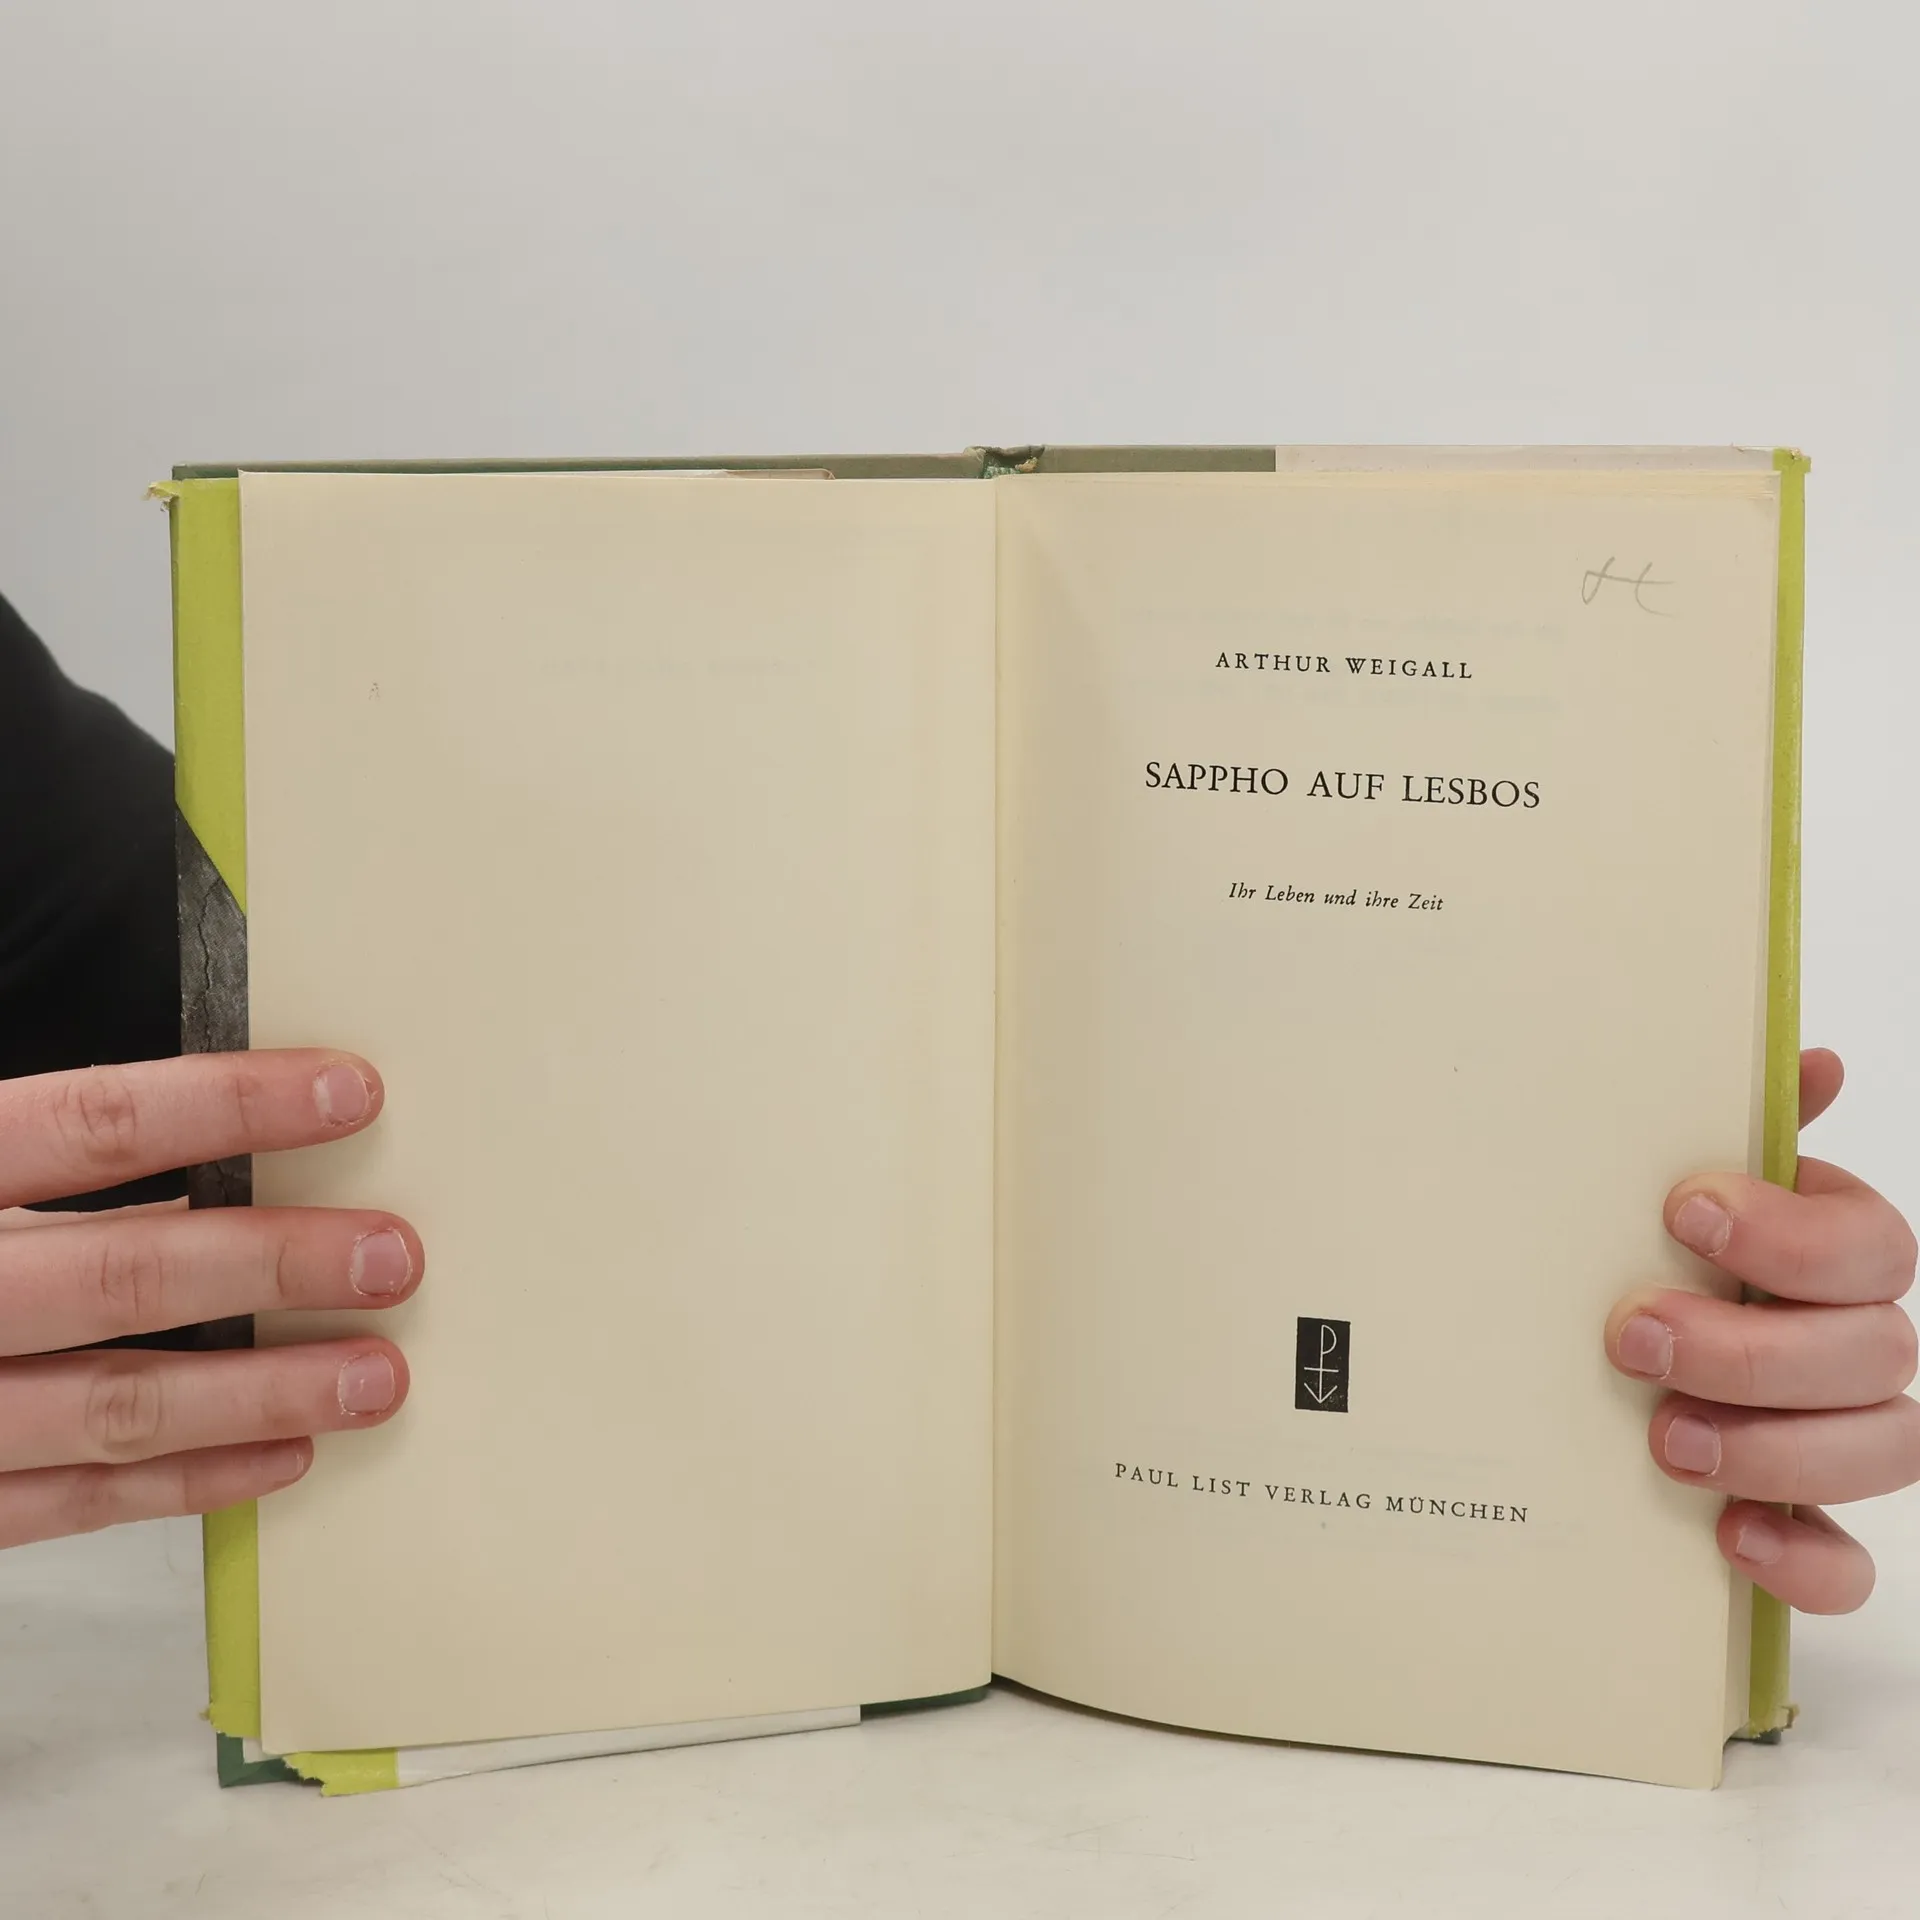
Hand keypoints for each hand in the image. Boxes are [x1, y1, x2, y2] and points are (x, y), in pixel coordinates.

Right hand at [0, 1051, 417, 1548]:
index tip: (350, 1091)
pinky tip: (284, 1457)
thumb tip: (225, 1162)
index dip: (227, 1105)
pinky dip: (186, 1483)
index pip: (92, 1122)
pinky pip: (70, 1505)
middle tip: (395, 1256)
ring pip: (110, 1405)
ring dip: (259, 1392)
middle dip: (271, 1265)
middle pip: (119, 1274)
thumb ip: (47, 1164)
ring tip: (376, 1378)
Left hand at [1605, 1049, 1918, 1611]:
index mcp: (1835, 1254)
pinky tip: (1730, 1537)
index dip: (1787, 1235)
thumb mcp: (1670, 1182)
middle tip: (1633, 1337)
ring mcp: (1840, 1438)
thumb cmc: (1649, 1254)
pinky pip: (1846, 1563)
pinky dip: (1802, 1559)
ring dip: (1773, 1447)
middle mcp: (1856, 1345)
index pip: (1870, 1246)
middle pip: (1871, 1352)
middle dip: (1750, 1349)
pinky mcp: (1805, 1524)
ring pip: (1880, 1450)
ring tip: (1665, 1438)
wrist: (1592, 1353)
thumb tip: (1809, 1060)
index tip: (1682, 1214)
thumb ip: (1737, 1127)